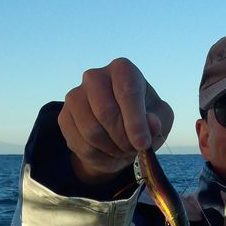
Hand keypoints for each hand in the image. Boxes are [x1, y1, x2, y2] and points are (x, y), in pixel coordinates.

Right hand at [58, 58, 174, 182]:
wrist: (119, 132)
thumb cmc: (144, 119)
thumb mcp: (161, 119)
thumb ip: (159, 120)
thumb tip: (152, 123)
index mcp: (122, 69)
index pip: (127, 92)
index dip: (135, 122)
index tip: (143, 144)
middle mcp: (95, 76)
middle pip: (106, 113)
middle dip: (123, 139)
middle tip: (134, 148)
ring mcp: (75, 95)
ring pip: (92, 131)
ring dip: (112, 149)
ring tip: (123, 149)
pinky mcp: (64, 116)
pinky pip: (80, 144)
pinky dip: (98, 156)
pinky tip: (107, 151)